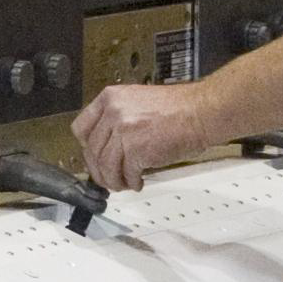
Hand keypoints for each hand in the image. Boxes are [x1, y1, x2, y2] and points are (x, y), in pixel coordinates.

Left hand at [73, 83, 212, 191]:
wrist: (201, 112)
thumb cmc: (179, 108)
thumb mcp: (138, 102)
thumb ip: (118, 118)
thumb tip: (108, 144)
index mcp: (111, 98)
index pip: (81, 127)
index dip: (87, 147)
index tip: (93, 156)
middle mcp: (113, 112)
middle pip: (92, 150)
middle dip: (99, 169)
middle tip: (108, 177)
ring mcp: (123, 131)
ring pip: (105, 166)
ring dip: (113, 180)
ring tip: (123, 184)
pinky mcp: (136, 150)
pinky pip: (125, 173)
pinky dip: (130, 182)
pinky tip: (137, 182)